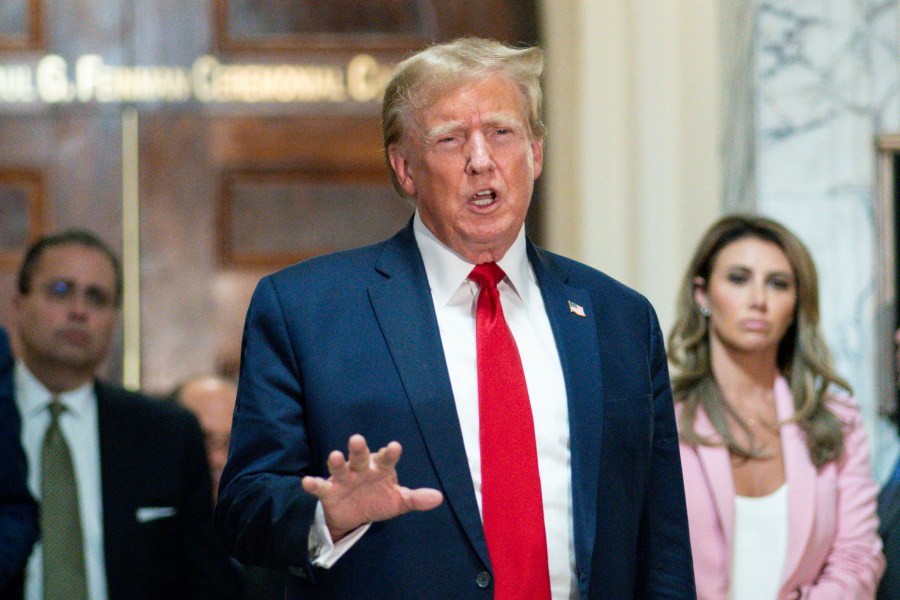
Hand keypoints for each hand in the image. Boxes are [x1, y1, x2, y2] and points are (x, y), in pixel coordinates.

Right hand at [301, 434, 442, 540]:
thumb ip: (416, 499)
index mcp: (380, 469)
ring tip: (335, 455)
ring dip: (337, 462)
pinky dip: (313, 484)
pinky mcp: (329, 491)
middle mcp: (361, 469)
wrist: (354, 516)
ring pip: (340, 468)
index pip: (386, 460)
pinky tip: (307, 481)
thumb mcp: (398, 501)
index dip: (389, 454)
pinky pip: (320, 486)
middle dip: (359, 449)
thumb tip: (438, 498)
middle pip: (360, 457)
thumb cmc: (378, 500)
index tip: (394, 447)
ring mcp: (344, 479)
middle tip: (357, 439)